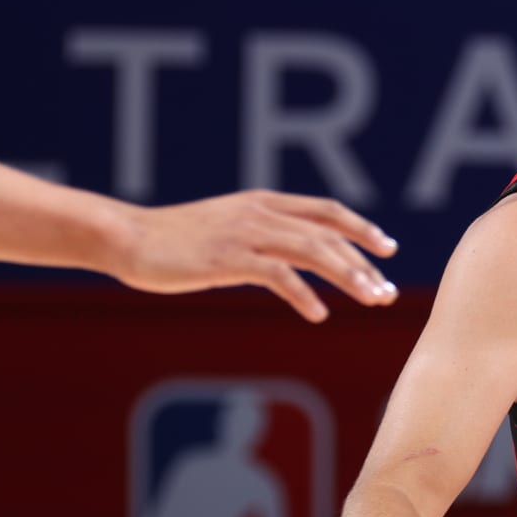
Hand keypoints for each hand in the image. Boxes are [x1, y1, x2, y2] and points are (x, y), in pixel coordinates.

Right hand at [112, 190, 398, 321]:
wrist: (128, 238)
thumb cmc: (178, 241)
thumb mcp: (230, 228)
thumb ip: (265, 235)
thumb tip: (298, 257)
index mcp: (266, 202)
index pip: (327, 211)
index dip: (361, 228)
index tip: (387, 248)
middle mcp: (262, 212)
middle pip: (329, 236)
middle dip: (364, 264)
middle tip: (388, 293)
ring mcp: (246, 233)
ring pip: (314, 252)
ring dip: (348, 278)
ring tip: (372, 300)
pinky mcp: (229, 258)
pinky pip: (279, 275)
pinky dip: (304, 295)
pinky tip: (318, 314)